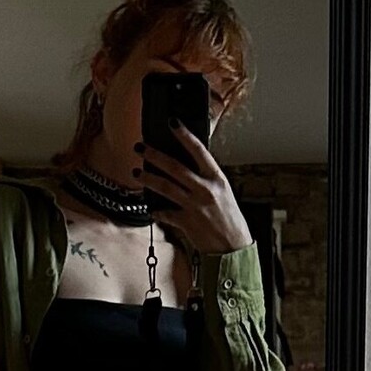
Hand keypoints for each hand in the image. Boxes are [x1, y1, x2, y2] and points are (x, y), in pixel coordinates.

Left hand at [134, 122, 252, 255]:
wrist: (233, 247)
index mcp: (217, 178)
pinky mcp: (186, 223)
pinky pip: (165, 213)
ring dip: (148, 178)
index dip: (184, 135)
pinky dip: (156, 211)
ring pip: (165, 187)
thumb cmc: (230, 219)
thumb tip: (187, 167)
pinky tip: (150, 208)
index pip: (198, 150)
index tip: (172, 122)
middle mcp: (205, 190)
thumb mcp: (223, 192)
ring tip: (136, 172)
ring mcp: (194, 206)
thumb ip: (206, 179)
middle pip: (174, 167)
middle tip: (140, 147)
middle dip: (154, 155)